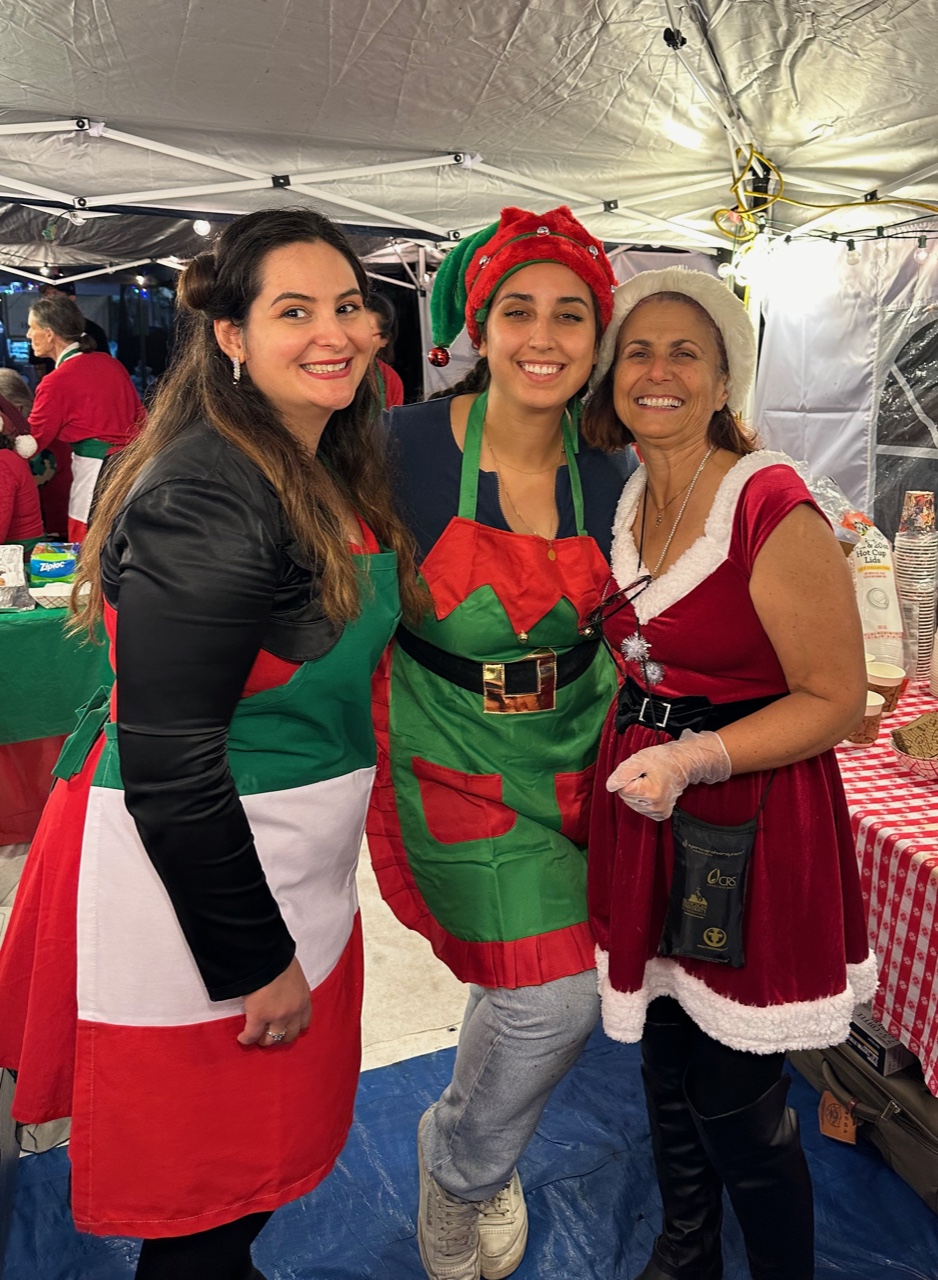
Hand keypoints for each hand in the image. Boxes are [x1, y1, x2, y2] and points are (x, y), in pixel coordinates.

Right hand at [237, 956, 310, 1047]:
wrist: (268, 958)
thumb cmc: (280, 960)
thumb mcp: (295, 975)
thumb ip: (293, 988)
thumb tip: (284, 990)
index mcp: (304, 1000)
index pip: (304, 1023)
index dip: (294, 1028)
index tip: (287, 1028)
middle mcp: (293, 1012)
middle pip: (289, 1036)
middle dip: (280, 1037)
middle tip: (270, 1035)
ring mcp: (277, 1017)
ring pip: (271, 1040)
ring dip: (264, 1040)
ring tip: (256, 1036)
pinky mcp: (259, 1017)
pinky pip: (252, 1035)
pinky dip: (246, 1039)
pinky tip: (242, 1038)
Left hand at [605, 729, 730, 820]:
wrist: (682, 764)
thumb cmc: (663, 760)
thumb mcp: (640, 760)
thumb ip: (623, 773)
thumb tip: (610, 786)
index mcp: (650, 793)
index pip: (622, 789)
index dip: (627, 777)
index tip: (640, 772)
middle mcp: (655, 806)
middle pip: (625, 796)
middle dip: (631, 784)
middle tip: (645, 775)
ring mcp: (658, 812)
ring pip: (631, 802)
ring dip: (636, 791)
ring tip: (650, 781)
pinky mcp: (660, 815)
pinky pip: (640, 808)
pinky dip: (642, 799)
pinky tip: (652, 790)